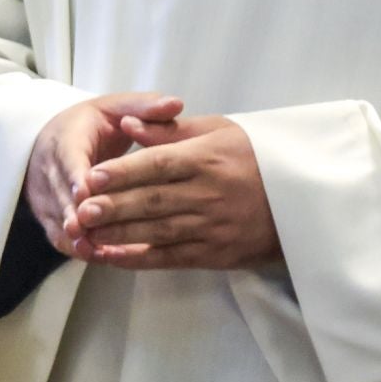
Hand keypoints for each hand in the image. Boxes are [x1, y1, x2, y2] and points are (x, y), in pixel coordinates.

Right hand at [22, 93, 182, 257]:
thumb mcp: (116, 107)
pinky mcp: (48, 216)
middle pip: (61, 195)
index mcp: (66, 138)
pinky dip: (76, 248)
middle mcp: (49, 168)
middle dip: (75, 214)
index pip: (69, 159)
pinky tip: (99, 257)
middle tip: (89, 232)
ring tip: (98, 252)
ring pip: (58, 220)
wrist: (56, 138)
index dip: (76, 176)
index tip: (87, 192)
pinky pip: (59, 237)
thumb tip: (176, 104)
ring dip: (76, 237)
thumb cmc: (93, 125)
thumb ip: (146, 107)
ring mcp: (45, 195)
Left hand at [68, 113, 280, 270]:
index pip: (158, 165)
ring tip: (86, 233)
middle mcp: (209, 194)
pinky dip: (139, 258)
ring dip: (119, 234)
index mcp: (208, 159)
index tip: (91, 176)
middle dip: (113, 207)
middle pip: (153, 201)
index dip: (124, 173)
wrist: (301, 201)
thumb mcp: (219, 131)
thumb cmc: (253, 157)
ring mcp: (212, 227)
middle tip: (79, 210)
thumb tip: (129, 123)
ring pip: (157, 232)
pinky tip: (112, 256)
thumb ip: (170, 130)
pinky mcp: (215, 254)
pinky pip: (170, 258)